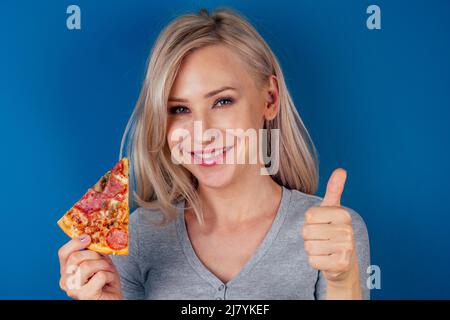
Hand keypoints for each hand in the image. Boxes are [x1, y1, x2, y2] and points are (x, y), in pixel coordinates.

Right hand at [58, 235, 122, 299]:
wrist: (113, 297)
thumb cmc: (105, 280)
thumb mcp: (98, 261)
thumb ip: (92, 251)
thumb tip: (91, 235)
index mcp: (66, 270)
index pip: (63, 253)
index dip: (75, 242)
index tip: (88, 237)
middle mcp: (65, 281)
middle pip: (75, 257)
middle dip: (94, 255)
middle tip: (104, 260)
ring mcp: (73, 289)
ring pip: (86, 266)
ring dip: (103, 265)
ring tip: (108, 270)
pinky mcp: (85, 296)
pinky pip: (99, 276)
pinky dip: (109, 275)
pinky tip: (109, 281)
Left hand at [301, 168, 360, 298]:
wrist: (344, 262)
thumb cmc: (333, 231)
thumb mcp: (332, 210)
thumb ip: (334, 190)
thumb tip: (341, 170)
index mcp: (343, 214)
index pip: (309, 215)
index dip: (310, 222)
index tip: (321, 225)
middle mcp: (347, 230)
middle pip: (307, 231)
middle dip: (309, 237)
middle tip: (322, 239)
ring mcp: (346, 248)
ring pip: (309, 246)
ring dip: (312, 250)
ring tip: (324, 249)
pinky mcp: (341, 265)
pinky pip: (312, 261)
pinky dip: (315, 262)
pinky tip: (326, 260)